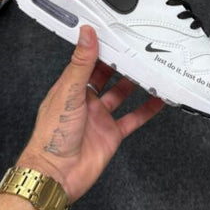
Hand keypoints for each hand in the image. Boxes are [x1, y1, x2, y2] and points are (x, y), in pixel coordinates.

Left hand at [17, 25, 163, 202]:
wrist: (57, 174)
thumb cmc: (52, 135)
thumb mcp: (69, 91)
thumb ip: (81, 63)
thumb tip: (86, 34)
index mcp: (71, 87)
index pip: (89, 62)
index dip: (101, 49)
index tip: (115, 35)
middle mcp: (86, 100)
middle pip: (107, 76)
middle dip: (120, 64)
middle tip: (136, 49)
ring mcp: (100, 117)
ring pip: (121, 95)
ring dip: (134, 84)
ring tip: (149, 69)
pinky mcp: (111, 133)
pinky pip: (133, 118)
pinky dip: (146, 110)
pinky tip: (157, 101)